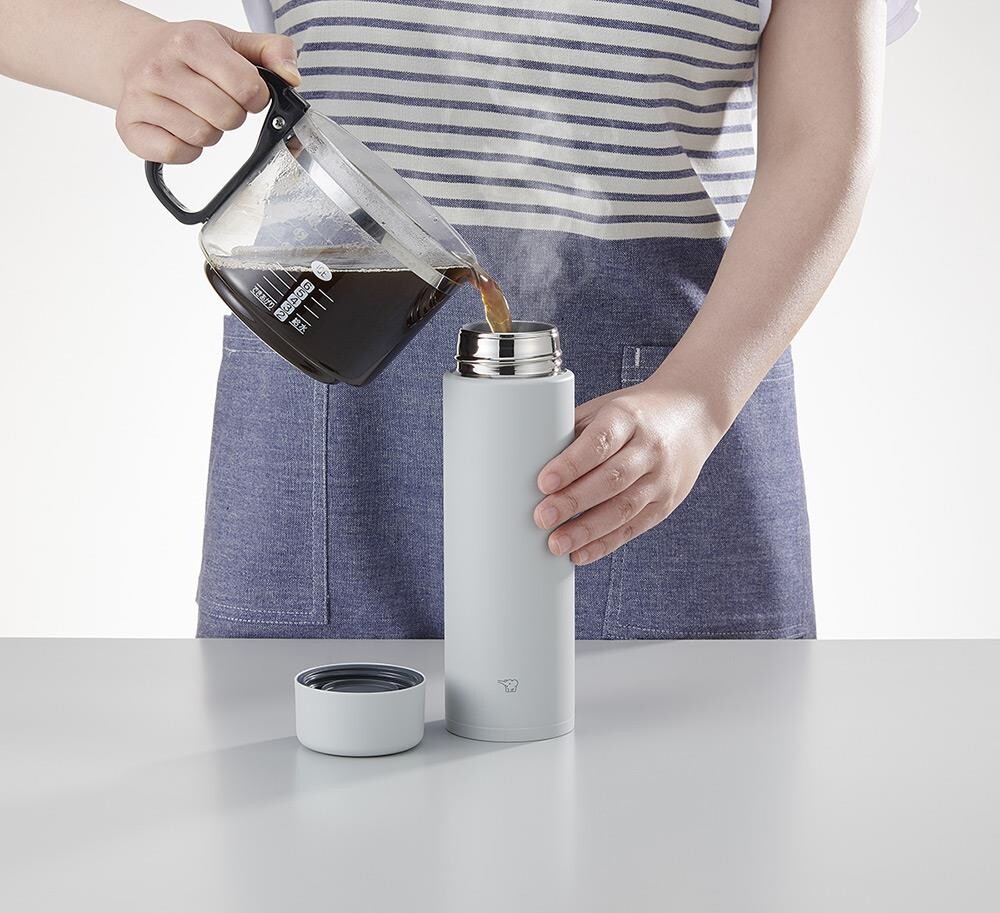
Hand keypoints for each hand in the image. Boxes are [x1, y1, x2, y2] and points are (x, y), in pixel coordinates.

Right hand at [115, 20, 299, 163]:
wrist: (135, 55)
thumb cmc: (188, 53)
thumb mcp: (231, 40)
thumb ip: (272, 51)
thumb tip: (292, 76)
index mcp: (192, 41)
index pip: (248, 88)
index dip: (255, 97)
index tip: (243, 91)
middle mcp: (161, 67)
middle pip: (228, 117)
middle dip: (233, 116)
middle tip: (218, 102)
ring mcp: (141, 98)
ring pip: (204, 137)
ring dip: (211, 132)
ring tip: (197, 112)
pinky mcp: (130, 128)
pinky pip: (178, 153)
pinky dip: (187, 149)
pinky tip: (180, 128)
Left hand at [533, 379, 723, 564]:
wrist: (692, 414)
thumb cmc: (636, 413)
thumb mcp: (606, 408)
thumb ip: (573, 432)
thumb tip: (528, 459)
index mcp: (628, 417)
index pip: (599, 442)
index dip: (572, 464)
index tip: (544, 482)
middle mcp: (650, 448)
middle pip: (611, 480)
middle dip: (574, 502)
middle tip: (542, 518)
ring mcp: (662, 479)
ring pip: (623, 509)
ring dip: (587, 531)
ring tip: (556, 544)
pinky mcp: (666, 504)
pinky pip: (634, 528)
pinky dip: (605, 544)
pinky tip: (580, 554)